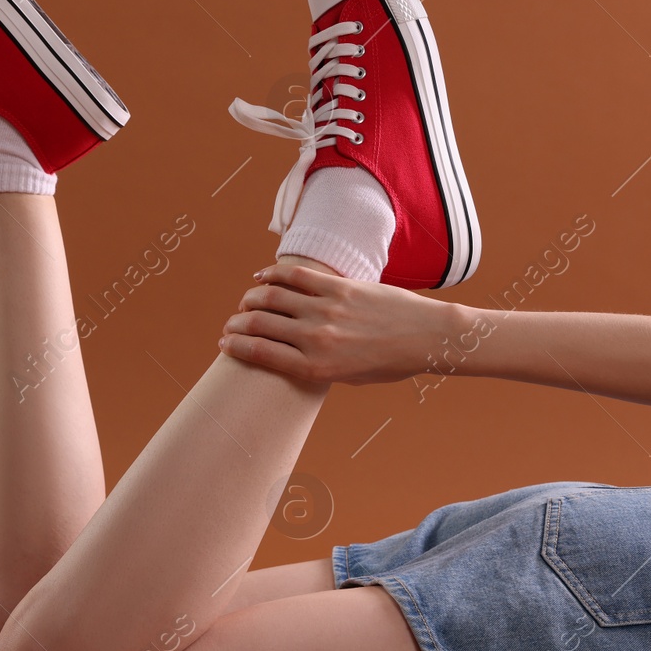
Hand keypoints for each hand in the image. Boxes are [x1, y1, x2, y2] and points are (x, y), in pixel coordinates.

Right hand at [219, 263, 467, 384]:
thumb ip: (316, 366)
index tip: (225, 343)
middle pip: (258, 325)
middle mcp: (316, 339)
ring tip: (246, 303)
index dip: (235, 346)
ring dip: (249, 298)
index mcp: (316, 368)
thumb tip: (288, 350)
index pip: (259, 353)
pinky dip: (271, 274)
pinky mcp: (338, 287)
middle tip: (231, 324)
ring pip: (270, 297)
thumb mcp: (348, 377)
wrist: (425, 337)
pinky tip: (262, 276)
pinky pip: (294, 276)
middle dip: (236, 324)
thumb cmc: (388, 363)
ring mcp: (326, 310)